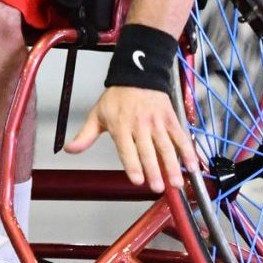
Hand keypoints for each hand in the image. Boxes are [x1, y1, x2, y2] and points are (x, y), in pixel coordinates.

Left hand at [64, 85, 198, 193]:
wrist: (137, 75)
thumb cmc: (117, 98)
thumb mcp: (97, 115)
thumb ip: (86, 136)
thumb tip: (70, 150)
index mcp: (120, 126)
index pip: (127, 150)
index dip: (133, 165)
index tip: (137, 180)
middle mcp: (140, 125)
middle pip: (148, 151)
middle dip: (153, 171)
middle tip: (158, 187)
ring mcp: (157, 122)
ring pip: (166, 146)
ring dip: (172, 165)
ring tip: (176, 183)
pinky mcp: (170, 119)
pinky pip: (180, 137)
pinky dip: (188, 151)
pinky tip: (193, 165)